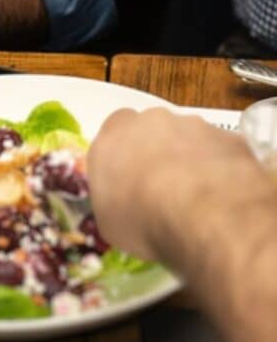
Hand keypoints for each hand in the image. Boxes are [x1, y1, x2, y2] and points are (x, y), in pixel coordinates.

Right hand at [88, 107, 264, 260]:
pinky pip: (223, 153)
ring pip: (190, 139)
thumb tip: (124, 204)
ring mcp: (194, 124)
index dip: (123, 159)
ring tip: (199, 202)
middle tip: (164, 193)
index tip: (130, 185)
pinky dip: (224, 172)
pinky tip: (226, 201)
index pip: (113, 134)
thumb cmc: (142, 218)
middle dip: (157, 155)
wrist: (202, 212)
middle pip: (152, 131)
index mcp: (114, 133)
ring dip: (192, 162)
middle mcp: (151, 120)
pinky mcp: (230, 138)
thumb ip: (114, 199)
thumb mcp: (110, 222)